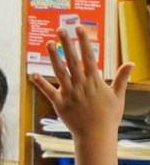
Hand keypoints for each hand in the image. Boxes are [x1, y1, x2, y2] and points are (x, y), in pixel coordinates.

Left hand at [31, 26, 132, 140]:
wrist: (96, 136)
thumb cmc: (108, 116)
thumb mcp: (118, 96)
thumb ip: (121, 78)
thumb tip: (131, 63)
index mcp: (95, 81)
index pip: (89, 57)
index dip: (84, 42)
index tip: (79, 28)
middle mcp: (81, 85)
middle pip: (73, 61)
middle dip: (67, 44)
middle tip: (60, 28)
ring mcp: (70, 94)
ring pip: (60, 72)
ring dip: (54, 57)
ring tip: (48, 43)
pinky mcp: (59, 104)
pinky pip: (48, 92)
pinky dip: (40, 83)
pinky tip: (32, 73)